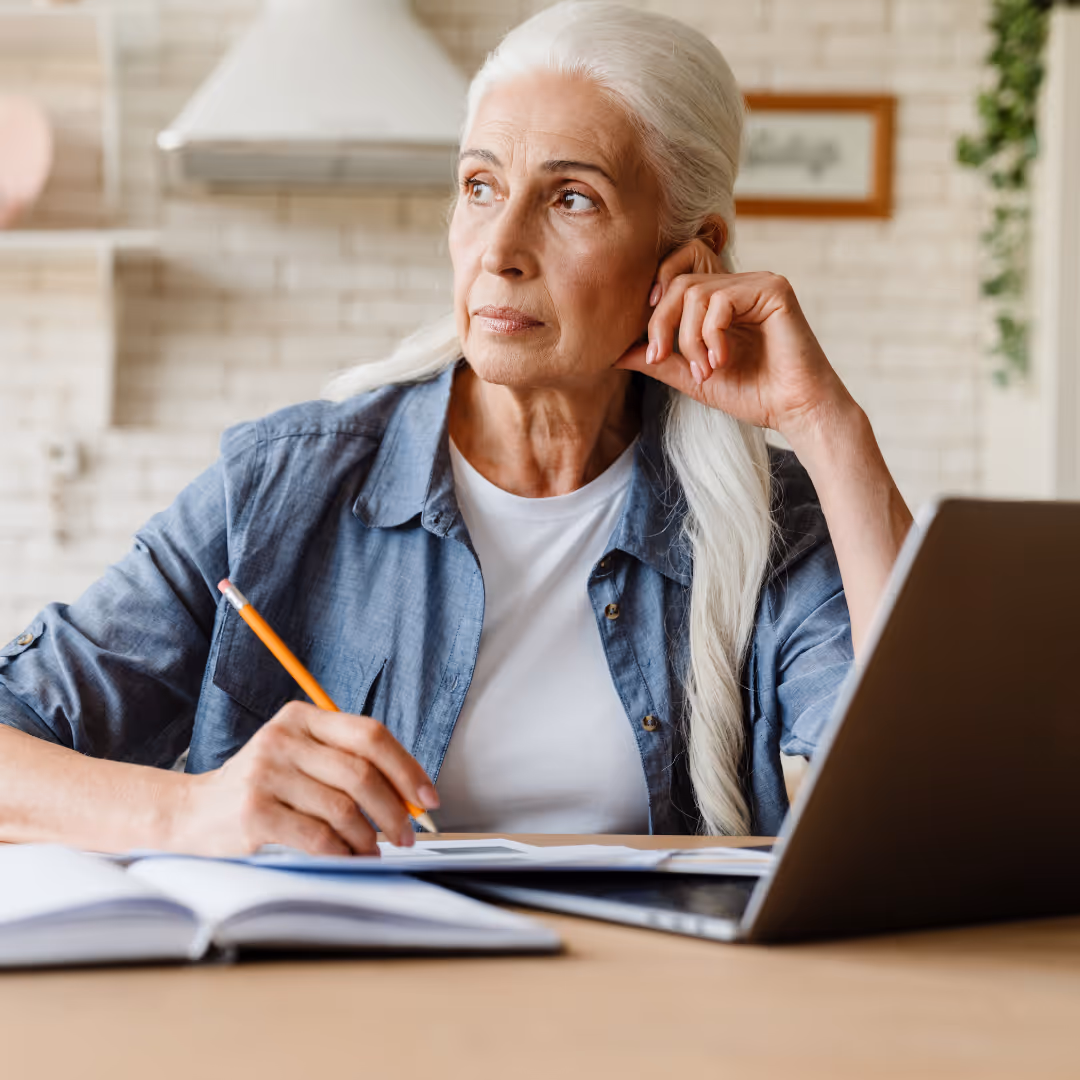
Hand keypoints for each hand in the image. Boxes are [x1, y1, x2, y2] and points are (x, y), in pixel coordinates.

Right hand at [172, 702, 438, 855]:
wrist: (191, 813)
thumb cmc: (261, 787)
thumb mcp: (300, 757)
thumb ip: (348, 762)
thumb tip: (410, 793)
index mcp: (302, 718)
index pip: (370, 735)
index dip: (406, 767)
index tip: (427, 796)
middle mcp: (283, 739)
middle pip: (361, 772)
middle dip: (394, 810)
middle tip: (407, 834)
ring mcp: (265, 774)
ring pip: (343, 808)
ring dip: (369, 837)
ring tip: (373, 850)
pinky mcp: (253, 813)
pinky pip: (318, 836)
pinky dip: (343, 852)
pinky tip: (348, 857)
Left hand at [615, 240, 850, 438]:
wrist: (794, 411)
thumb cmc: (753, 394)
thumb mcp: (692, 377)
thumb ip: (659, 360)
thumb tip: (616, 353)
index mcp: (722, 300)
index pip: (676, 279)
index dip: (654, 304)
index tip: (649, 348)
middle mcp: (740, 284)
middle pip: (679, 283)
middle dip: (661, 325)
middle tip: (661, 359)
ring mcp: (758, 283)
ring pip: (695, 292)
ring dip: (689, 339)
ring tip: (704, 371)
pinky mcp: (773, 289)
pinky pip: (721, 299)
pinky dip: (711, 335)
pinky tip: (722, 361)